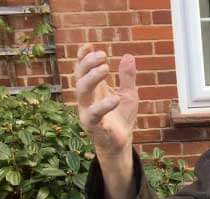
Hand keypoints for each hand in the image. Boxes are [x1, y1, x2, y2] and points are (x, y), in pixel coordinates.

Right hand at [74, 45, 138, 160]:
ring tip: (105, 68)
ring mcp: (87, 111)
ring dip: (92, 78)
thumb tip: (128, 56)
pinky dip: (104, 106)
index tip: (90, 46)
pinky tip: (115, 98)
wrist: (121, 142)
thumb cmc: (121, 117)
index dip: (83, 57)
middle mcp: (86, 98)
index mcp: (93, 89)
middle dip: (88, 64)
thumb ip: (127, 77)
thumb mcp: (129, 94)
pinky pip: (93, 114)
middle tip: (102, 55)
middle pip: (80, 77)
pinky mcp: (92, 126)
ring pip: (81, 91)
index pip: (83, 69)